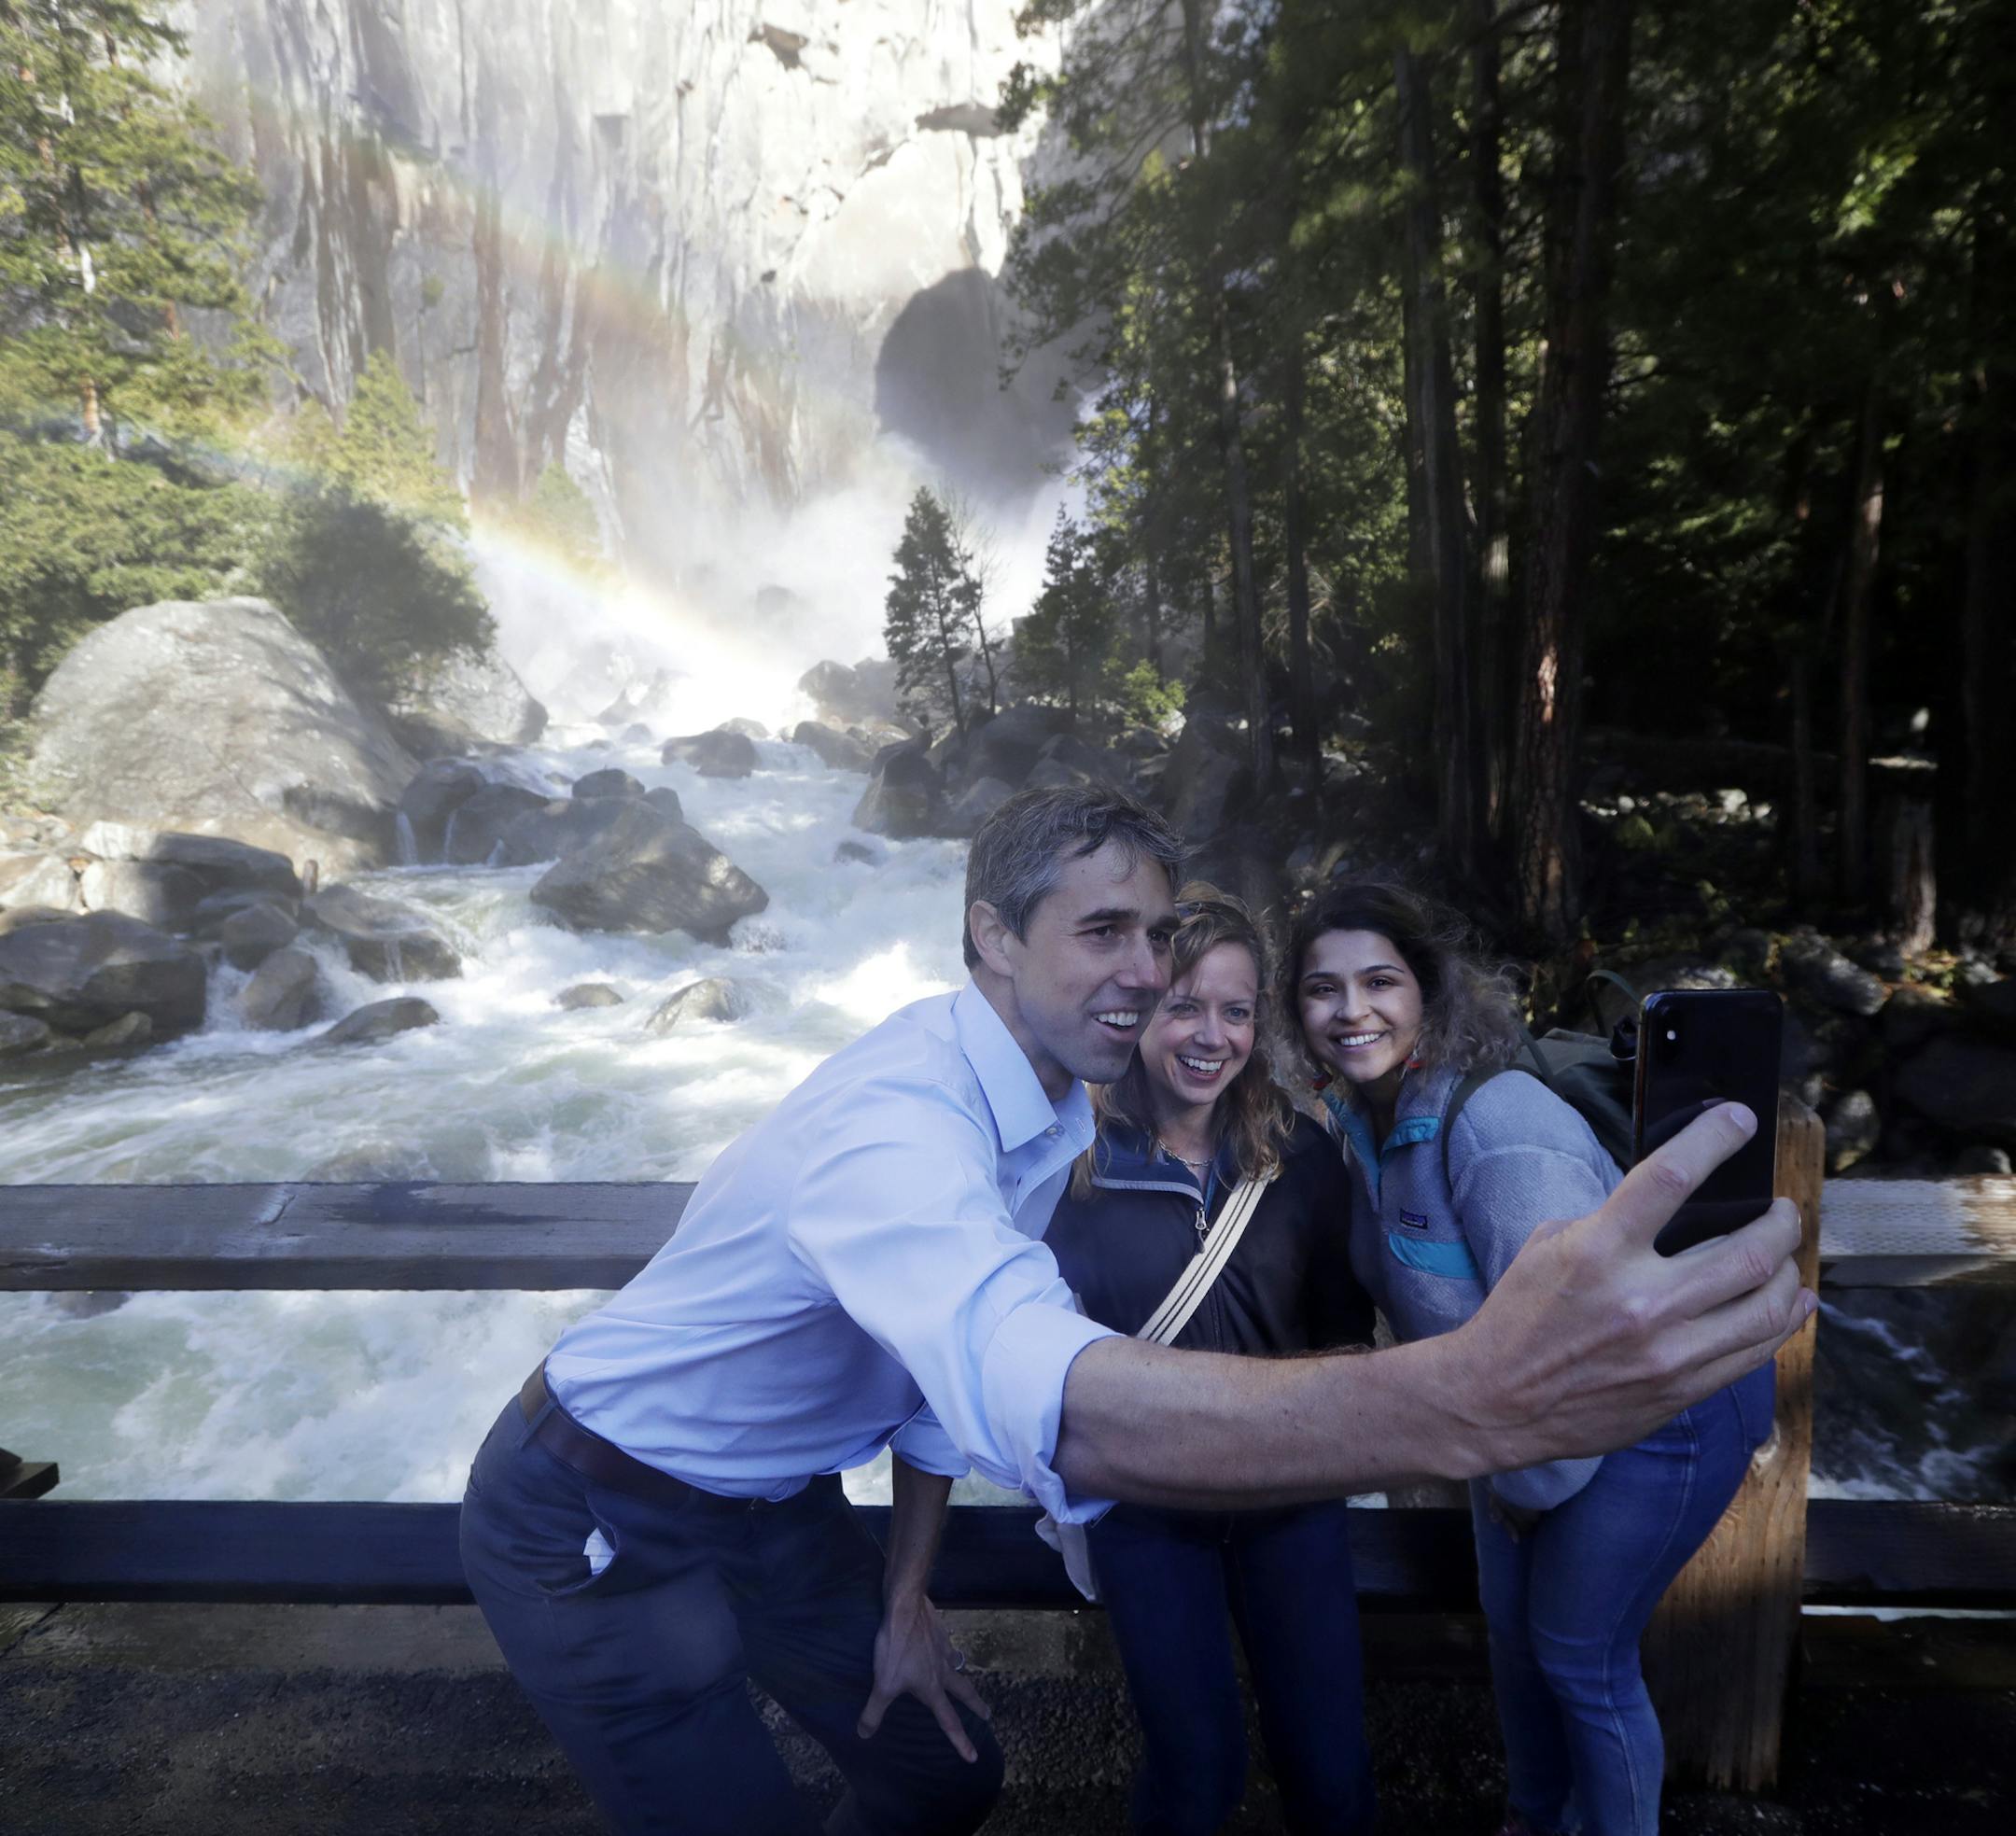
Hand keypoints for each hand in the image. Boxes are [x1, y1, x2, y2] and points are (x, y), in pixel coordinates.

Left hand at [856, 1587, 990, 1762]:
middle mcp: (943, 1670)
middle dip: (975, 1705)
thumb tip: (864, 1734)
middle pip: (965, 1691)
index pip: (948, 1721)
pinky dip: (948, 1650)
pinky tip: (942, 1646)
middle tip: (987, 1714)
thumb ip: (874, 1711)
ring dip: (962, 1674)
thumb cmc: (896, 1647)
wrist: (906, 1607)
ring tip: (962, 1676)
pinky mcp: (939, 1630)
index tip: (973, 1756)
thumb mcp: (882, 1683)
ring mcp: (943, 1648)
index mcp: (932, 1688)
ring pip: (957, 1665)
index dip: (960, 1741)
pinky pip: (947, 1644)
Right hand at [1452, 1102, 1811, 1470]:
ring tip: (1785, 1254)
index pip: (1670, 1178)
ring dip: (1788, 1270)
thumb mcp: (1549, 1247)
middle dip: (1780, 1221)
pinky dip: (1783, 1320)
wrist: (1499, 1401)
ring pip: (1766, 1305)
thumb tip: (1668, 1209)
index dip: (1713, 1140)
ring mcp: (1669, 1351)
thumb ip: (1610, 1224)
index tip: (1740, 1119)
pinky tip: (1791, 1301)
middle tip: (1783, 1209)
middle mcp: (1642, 1299)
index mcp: (1599, 1250)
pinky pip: (1755, 1351)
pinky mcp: (1682, 1389)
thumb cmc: (1520, 1316)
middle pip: (1746, 1250)